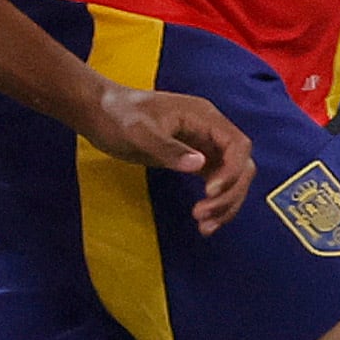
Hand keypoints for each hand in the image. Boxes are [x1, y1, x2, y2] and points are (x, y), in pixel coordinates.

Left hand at [84, 84, 253, 233]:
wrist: (99, 112)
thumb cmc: (117, 115)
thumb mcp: (139, 131)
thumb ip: (168, 148)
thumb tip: (200, 165)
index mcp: (203, 117)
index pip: (238, 145)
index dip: (232, 171)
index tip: (210, 192)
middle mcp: (210, 131)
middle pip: (240, 166)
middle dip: (229, 194)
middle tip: (202, 215)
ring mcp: (203, 145)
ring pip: (232, 178)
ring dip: (225, 204)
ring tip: (204, 226)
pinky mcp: (193, 159)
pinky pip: (216, 183)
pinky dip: (215, 204)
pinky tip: (203, 223)